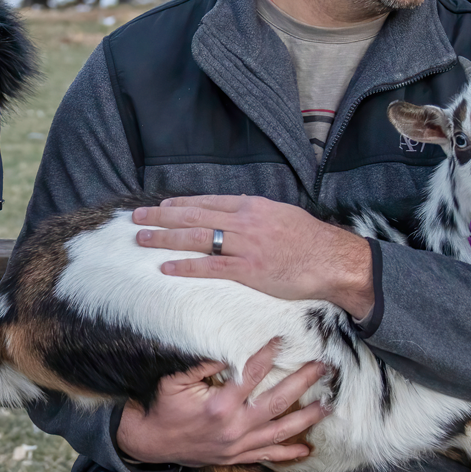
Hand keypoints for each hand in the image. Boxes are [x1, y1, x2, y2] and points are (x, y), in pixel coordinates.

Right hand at [116, 340, 327, 467]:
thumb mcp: (174, 380)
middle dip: (303, 383)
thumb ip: (201, 363)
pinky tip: (306, 449)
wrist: (151, 443)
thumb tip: (226, 346)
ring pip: (280, 431)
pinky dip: (287, 453)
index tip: (283, 340)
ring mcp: (238, 445)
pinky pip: (267, 456)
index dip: (268, 355)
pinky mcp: (236, 457)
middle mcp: (234, 427)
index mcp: (220, 405)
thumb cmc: (163, 407)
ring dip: (307, 419)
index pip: (252, 374)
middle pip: (278, 402)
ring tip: (328, 405)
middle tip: (323, 368)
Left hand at [132, 195, 375, 318]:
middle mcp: (244, 221)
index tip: (161, 206)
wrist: (333, 260)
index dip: (181, 204)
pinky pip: (210, 267)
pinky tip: (166, 267)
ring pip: (196, 238)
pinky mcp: (248, 270)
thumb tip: (240, 211)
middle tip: (137, 218)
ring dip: (166, 238)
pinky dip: (185, 266)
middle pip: (195, 215)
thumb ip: (258, 214)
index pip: (208, 201)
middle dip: (162, 217)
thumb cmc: (311, 240)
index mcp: (252, 206)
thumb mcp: (282, 215)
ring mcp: (245, 245)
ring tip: (142, 239)